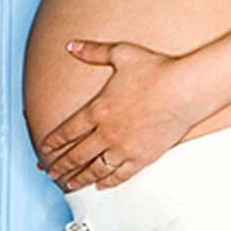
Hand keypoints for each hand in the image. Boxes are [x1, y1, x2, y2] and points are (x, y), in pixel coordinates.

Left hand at [37, 41, 199, 191]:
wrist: (186, 89)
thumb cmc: (156, 69)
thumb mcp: (121, 54)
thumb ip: (93, 52)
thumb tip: (72, 45)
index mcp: (98, 109)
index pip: (68, 131)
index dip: (53, 142)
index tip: (44, 150)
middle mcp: (107, 132)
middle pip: (76, 155)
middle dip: (60, 165)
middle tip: (49, 172)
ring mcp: (124, 148)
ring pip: (95, 169)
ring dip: (78, 178)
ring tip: (67, 185)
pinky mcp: (143, 157)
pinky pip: (120, 175)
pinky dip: (108, 182)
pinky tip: (100, 186)